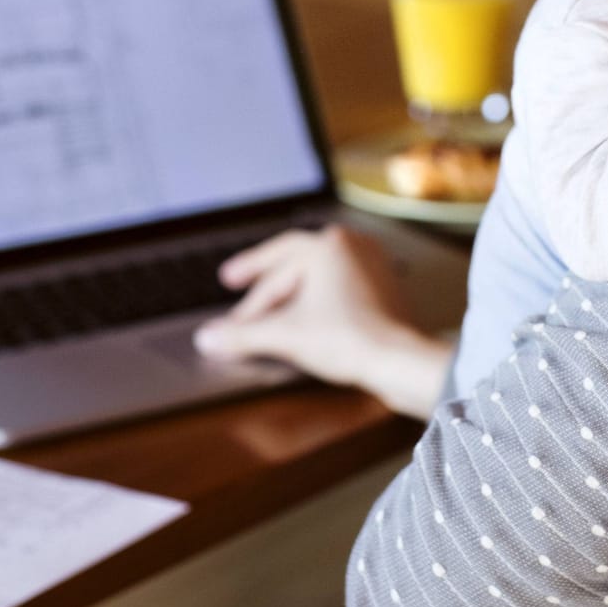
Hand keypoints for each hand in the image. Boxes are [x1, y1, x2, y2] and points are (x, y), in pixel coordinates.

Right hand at [194, 225, 452, 418]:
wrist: (400, 361)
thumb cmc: (351, 338)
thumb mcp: (285, 335)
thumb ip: (242, 335)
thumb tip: (207, 338)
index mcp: (329, 245)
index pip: (276, 262)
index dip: (248, 278)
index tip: (229, 287)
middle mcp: (353, 247)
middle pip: (295, 267)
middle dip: (265, 289)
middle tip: (238, 295)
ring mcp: (373, 267)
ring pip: (318, 278)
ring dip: (291, 297)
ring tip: (269, 315)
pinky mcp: (384, 291)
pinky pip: (339, 291)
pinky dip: (316, 304)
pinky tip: (305, 322)